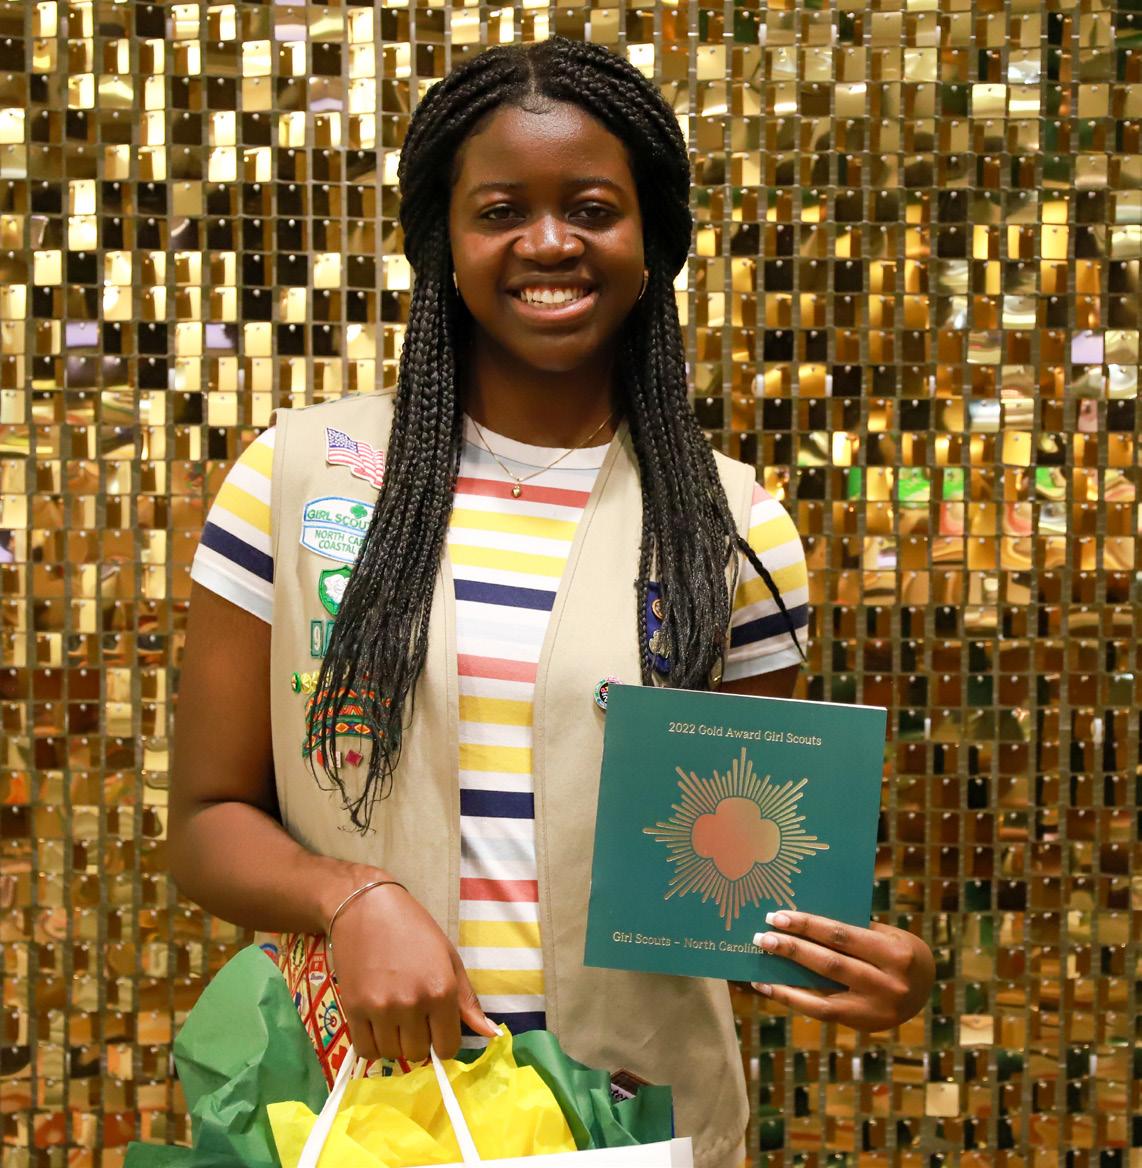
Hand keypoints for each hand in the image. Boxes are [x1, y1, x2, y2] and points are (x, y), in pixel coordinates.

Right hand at [328, 882, 497, 1061]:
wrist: (366, 908)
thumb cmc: (413, 929)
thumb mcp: (449, 957)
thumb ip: (467, 1001)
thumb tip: (490, 1034)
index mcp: (442, 990)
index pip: (448, 1047)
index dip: (444, 1041)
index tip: (436, 1027)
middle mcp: (413, 1003)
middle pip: (418, 1053)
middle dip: (419, 1040)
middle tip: (413, 1015)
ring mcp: (381, 1008)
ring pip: (392, 1054)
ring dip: (395, 1042)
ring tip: (393, 1015)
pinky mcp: (353, 1009)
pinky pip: (366, 1051)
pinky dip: (373, 1045)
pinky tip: (376, 1025)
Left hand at [750, 910, 933, 1031]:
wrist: (928, 986)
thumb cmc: (897, 948)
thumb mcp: (885, 933)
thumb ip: (851, 930)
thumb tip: (798, 922)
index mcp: (896, 953)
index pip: (841, 936)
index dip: (807, 925)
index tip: (777, 916)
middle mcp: (889, 984)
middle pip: (830, 964)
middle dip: (792, 949)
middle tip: (762, 937)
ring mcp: (877, 1010)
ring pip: (822, 994)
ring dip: (785, 978)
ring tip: (760, 962)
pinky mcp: (865, 1025)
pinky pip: (823, 1013)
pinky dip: (793, 999)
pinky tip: (769, 987)